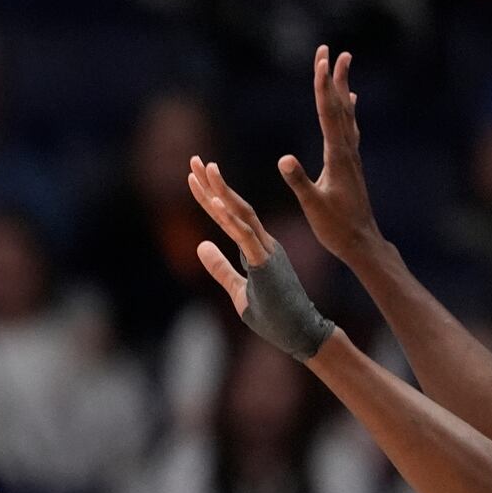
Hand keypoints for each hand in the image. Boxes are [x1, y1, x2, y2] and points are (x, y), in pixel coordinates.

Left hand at [188, 155, 334, 360]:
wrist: (300, 333)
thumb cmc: (273, 315)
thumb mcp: (237, 289)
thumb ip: (220, 268)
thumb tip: (200, 246)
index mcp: (255, 246)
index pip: (227, 215)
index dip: (209, 195)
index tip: (192, 176)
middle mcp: (262, 242)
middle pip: (233, 205)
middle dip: (212, 182)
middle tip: (193, 159)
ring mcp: (266, 250)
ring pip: (240, 214)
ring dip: (221, 191)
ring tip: (205, 169)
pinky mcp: (267, 263)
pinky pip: (246, 237)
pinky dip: (231, 220)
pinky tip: (216, 204)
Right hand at [277, 45, 381, 259]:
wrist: (361, 242)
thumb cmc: (336, 227)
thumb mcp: (313, 205)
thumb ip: (299, 181)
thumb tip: (283, 158)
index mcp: (337, 156)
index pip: (328, 113)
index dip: (323, 86)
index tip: (321, 60)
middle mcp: (347, 151)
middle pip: (339, 106)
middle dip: (333, 77)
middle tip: (330, 50)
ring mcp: (350, 156)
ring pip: (345, 114)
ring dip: (342, 88)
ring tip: (343, 65)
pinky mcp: (350, 164)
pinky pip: (348, 128)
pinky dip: (347, 110)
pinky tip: (349, 103)